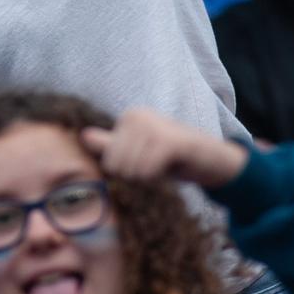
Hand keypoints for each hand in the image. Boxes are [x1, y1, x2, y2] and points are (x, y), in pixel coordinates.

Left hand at [79, 107, 248, 189]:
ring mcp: (153, 124)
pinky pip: (147, 170)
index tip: (146, 165)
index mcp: (128, 117)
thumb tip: (82, 135)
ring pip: (131, 170)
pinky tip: (170, 167)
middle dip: (136, 177)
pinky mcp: (170, 140)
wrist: (211, 159)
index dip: (126, 173)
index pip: (108, 160)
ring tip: (162, 167)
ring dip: (147, 179)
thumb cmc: (171, 157)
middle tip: (156, 168)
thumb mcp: (138, 152)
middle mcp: (137, 115)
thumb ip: (111, 145)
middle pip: (117, 165)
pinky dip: (156, 177)